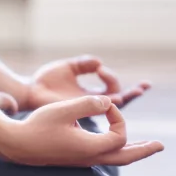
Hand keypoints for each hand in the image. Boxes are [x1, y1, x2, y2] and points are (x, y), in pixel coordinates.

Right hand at [0, 95, 162, 166]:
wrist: (15, 146)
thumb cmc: (37, 127)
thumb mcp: (63, 110)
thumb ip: (88, 104)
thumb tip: (108, 101)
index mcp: (90, 148)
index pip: (120, 134)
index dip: (117, 116)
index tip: (103, 104)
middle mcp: (89, 158)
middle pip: (125, 157)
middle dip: (143, 150)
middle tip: (160, 146)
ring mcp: (82, 161)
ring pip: (115, 159)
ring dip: (131, 151)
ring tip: (144, 147)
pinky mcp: (74, 158)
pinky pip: (103, 157)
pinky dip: (116, 151)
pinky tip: (115, 145)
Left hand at [23, 56, 150, 110]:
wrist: (30, 91)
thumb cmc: (45, 81)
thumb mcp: (67, 67)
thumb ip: (83, 64)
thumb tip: (99, 62)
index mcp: (90, 94)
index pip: (112, 89)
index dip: (114, 79)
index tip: (101, 69)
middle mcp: (91, 103)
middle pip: (119, 99)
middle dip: (133, 93)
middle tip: (145, 86)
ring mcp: (86, 109)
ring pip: (113, 107)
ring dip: (125, 97)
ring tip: (137, 89)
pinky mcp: (79, 112)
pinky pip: (98, 110)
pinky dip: (108, 104)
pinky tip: (114, 97)